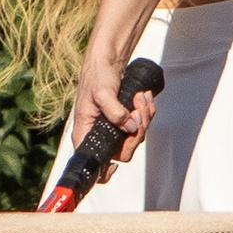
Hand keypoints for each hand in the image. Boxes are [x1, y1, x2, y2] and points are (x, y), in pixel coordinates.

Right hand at [71, 38, 157, 167]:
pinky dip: (146, 112)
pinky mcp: (124, 120)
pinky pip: (140, 125)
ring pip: (135, 136)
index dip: (104, 171)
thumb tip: (129, 127)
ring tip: (140, 98)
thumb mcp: (103, 93)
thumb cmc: (97, 76)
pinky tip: (143, 98)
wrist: (106, 61)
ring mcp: (113, 128)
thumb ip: (115, 112)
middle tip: (136, 111)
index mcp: (86, 132)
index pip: (94, 163)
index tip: (115, 166)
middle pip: (124, 150)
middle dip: (136, 131)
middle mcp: (99, 134)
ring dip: (143, 117)